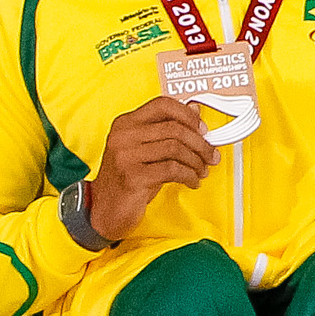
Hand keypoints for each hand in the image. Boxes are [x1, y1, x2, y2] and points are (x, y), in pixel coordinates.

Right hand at [87, 95, 216, 240]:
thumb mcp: (147, 150)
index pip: (163, 105)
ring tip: (201, 170)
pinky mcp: (132, 176)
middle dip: (201, 144)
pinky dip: (189, 175)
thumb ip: (167, 129)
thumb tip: (195, 109)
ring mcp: (125, 155)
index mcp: (126, 123)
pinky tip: (192, 181)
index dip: (188, 115)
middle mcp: (123, 136)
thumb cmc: (128, 179)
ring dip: (196, 161)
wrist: (104, 210)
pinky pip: (172, 169)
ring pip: (176, 148)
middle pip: (175, 128)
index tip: (203, 129)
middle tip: (210, 155)